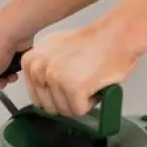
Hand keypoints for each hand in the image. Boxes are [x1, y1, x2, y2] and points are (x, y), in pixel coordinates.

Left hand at [22, 23, 139, 118]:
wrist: (116, 35)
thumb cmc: (93, 42)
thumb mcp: (55, 50)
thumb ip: (43, 70)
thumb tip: (42, 91)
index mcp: (30, 61)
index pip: (37, 97)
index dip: (57, 95)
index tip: (69, 81)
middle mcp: (38, 69)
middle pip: (49, 107)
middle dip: (68, 101)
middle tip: (82, 82)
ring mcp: (55, 79)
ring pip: (65, 110)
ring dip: (80, 101)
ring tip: (89, 80)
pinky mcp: (72, 88)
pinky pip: (79, 110)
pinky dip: (91, 102)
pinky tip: (94, 85)